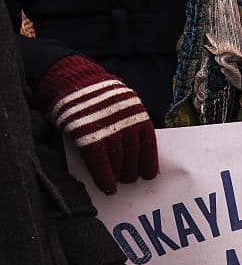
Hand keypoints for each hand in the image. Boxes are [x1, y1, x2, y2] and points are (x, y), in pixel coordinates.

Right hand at [36, 55, 157, 193]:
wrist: (70, 78)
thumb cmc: (98, 95)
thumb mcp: (122, 104)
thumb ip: (130, 122)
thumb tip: (136, 150)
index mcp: (138, 113)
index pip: (148, 144)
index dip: (148, 162)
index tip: (148, 175)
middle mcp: (126, 122)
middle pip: (133, 155)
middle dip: (131, 171)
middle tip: (128, 180)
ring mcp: (107, 128)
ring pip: (117, 160)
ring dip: (117, 175)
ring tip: (117, 183)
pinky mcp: (87, 133)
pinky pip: (99, 161)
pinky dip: (103, 176)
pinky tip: (107, 187)